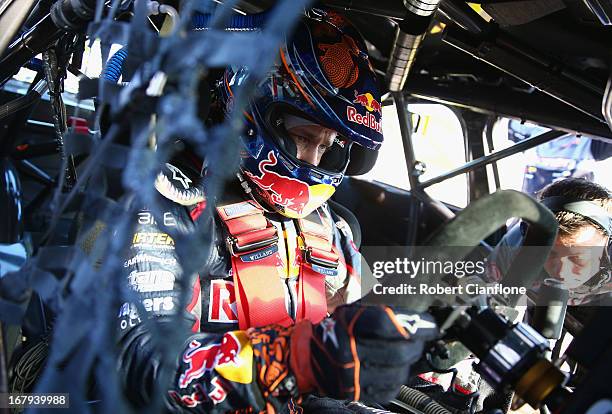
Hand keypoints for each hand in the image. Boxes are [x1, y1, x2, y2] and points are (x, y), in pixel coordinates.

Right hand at [290, 303, 437, 403]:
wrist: (308, 355)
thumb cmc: (335, 330)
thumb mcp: (352, 312)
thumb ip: (380, 315)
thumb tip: (415, 321)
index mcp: (346, 324)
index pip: (386, 322)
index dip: (413, 323)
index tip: (429, 325)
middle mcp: (346, 350)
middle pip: (397, 351)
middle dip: (417, 345)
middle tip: (422, 340)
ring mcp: (350, 374)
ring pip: (398, 373)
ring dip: (411, 363)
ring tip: (411, 354)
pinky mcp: (354, 392)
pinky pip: (389, 389)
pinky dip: (398, 379)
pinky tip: (397, 369)